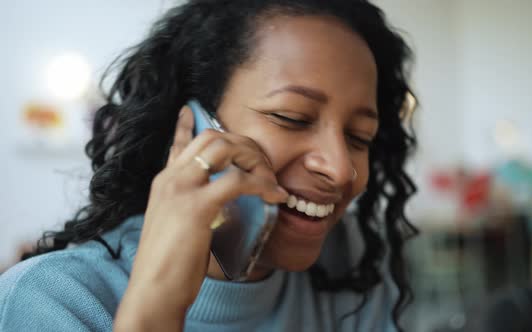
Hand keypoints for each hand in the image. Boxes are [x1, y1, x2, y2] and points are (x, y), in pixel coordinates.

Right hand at [114, 106, 287, 330]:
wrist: (152, 291)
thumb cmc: (168, 266)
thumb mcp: (176, 228)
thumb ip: (191, 209)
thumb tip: (215, 207)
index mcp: (164, 183)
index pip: (179, 145)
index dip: (187, 126)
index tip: (190, 110)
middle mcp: (170, 179)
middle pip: (212, 137)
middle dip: (244, 144)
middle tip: (263, 164)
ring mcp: (180, 189)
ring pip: (223, 148)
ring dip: (254, 158)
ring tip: (270, 179)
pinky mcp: (195, 206)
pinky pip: (237, 181)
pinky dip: (261, 184)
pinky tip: (274, 195)